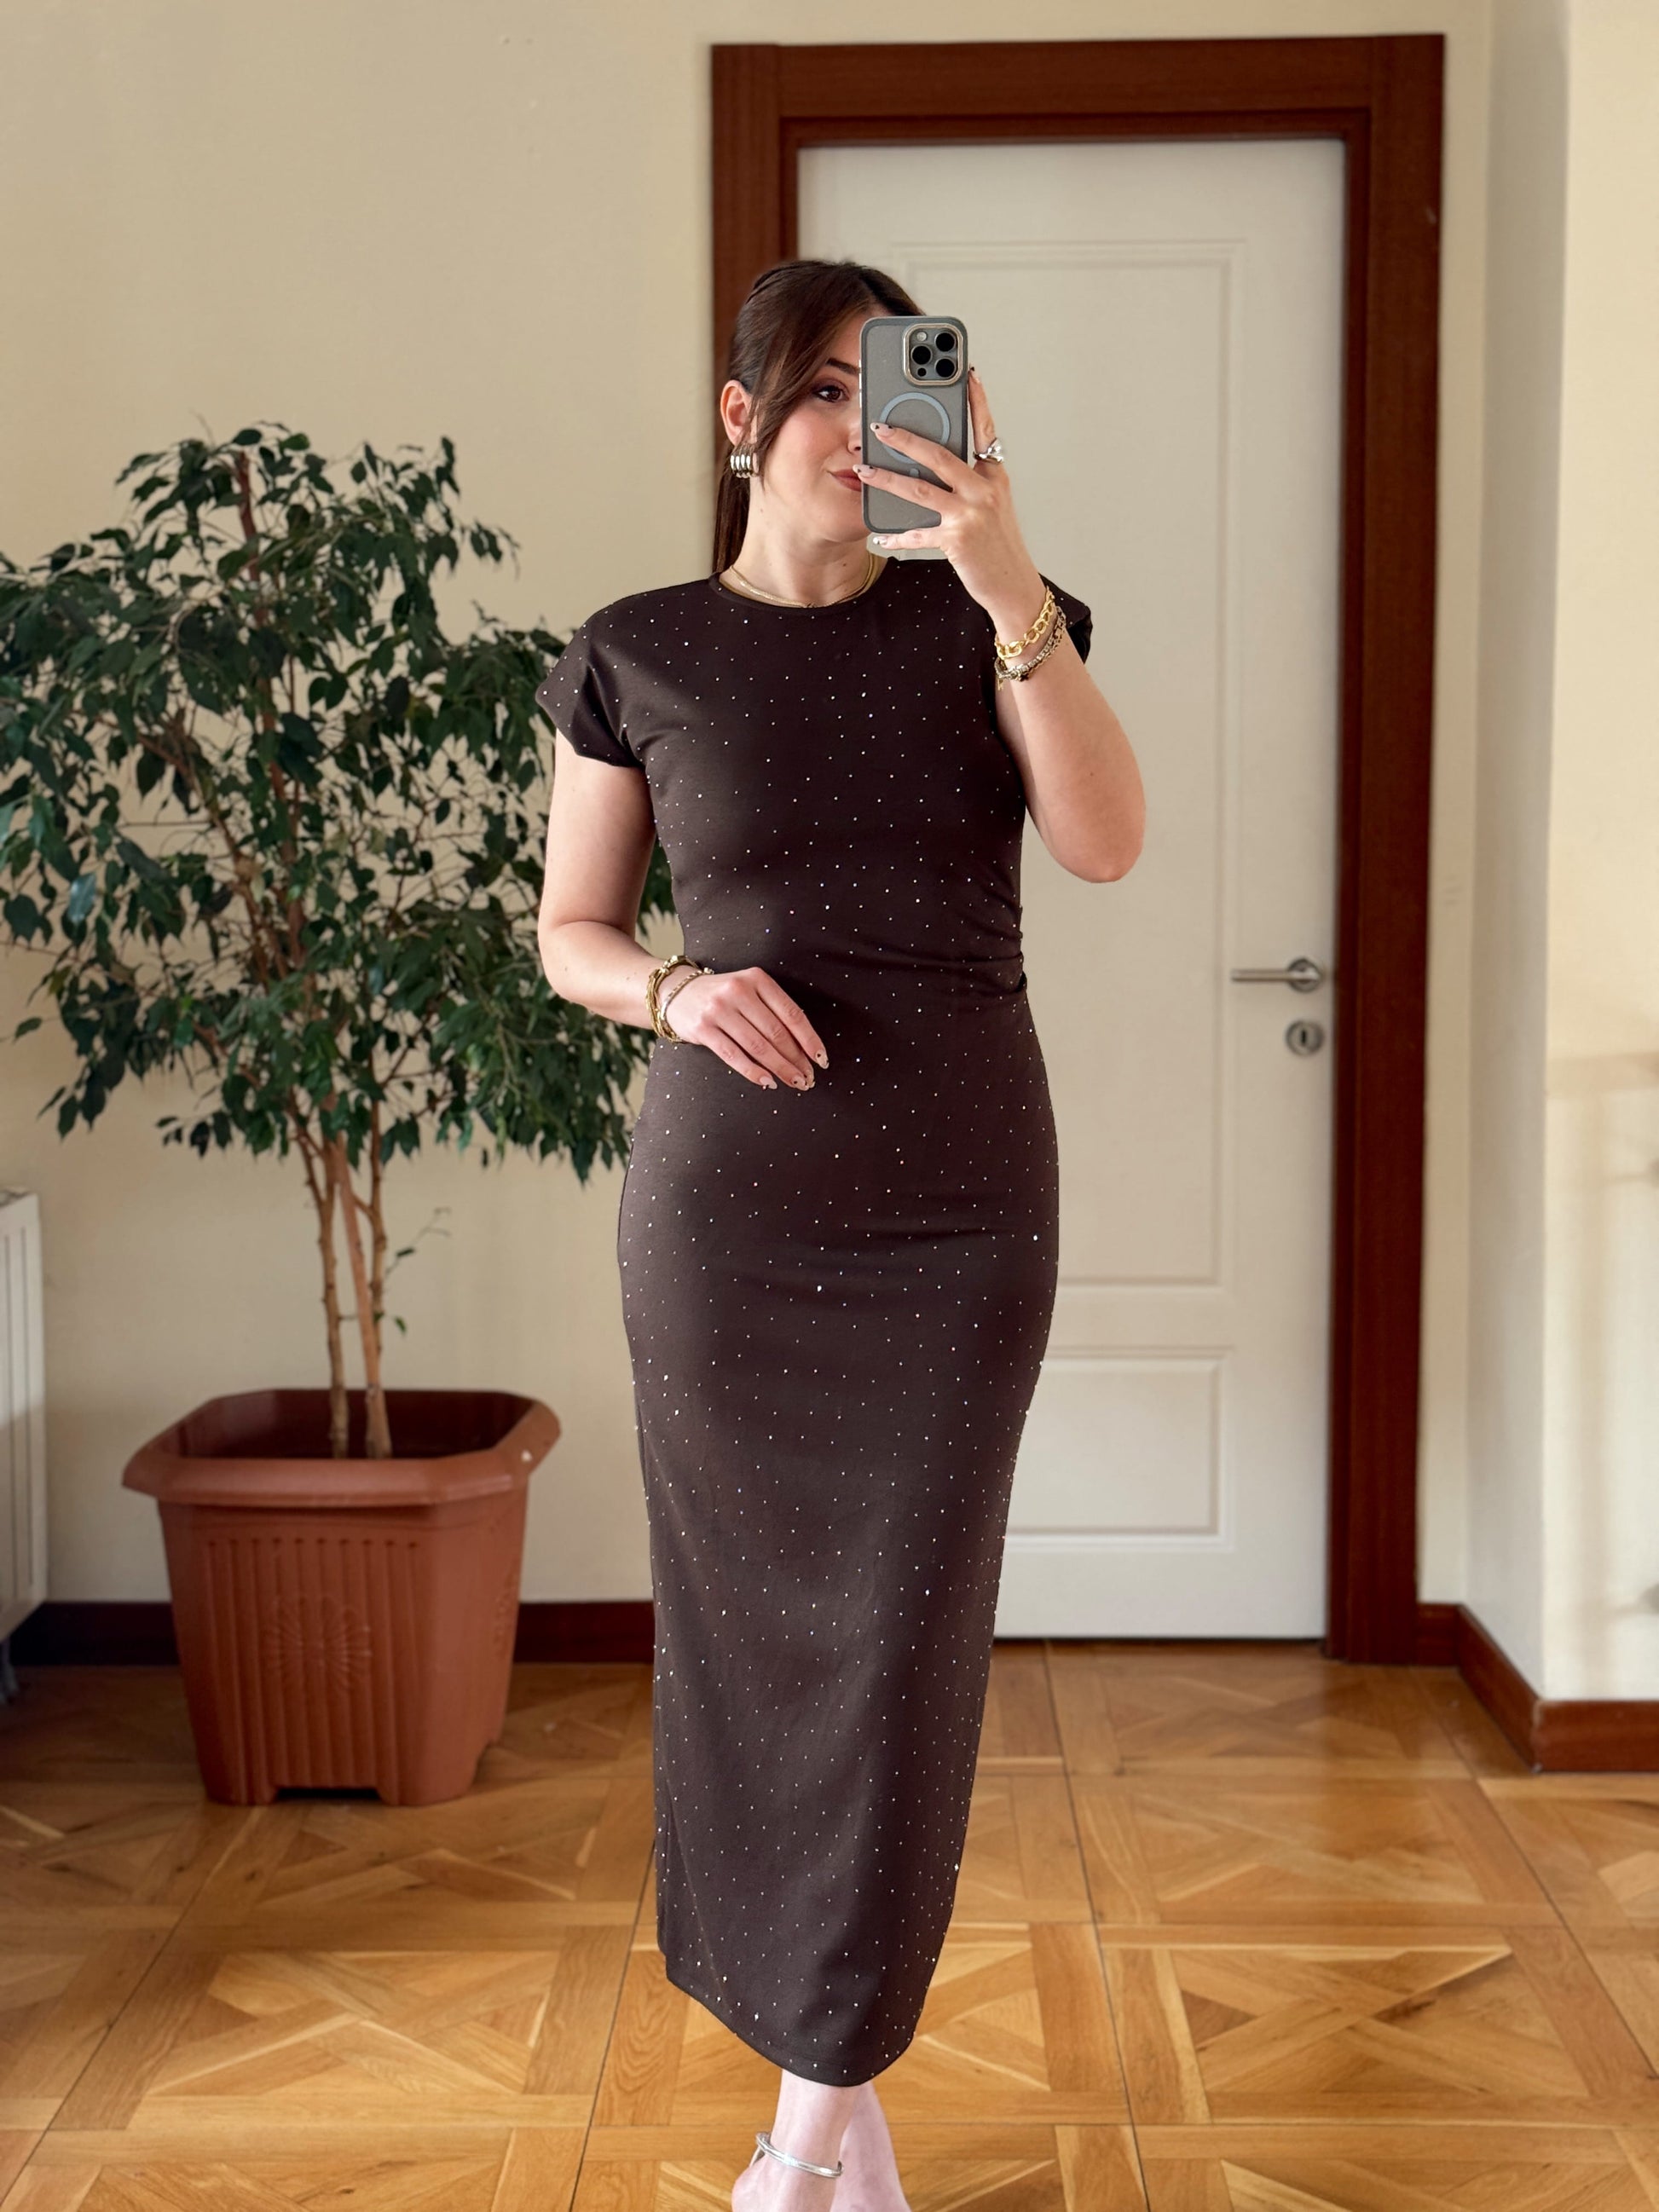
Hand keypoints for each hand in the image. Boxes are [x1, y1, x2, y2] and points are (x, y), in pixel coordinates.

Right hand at [662, 966, 826, 1090]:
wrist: (676, 992)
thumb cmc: (723, 997)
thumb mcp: (749, 991)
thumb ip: (773, 1011)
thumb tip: (804, 1048)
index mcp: (757, 979)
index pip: (791, 1013)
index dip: (809, 1039)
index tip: (821, 1059)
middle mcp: (739, 991)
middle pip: (776, 1032)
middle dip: (796, 1059)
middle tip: (809, 1078)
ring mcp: (719, 1009)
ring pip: (758, 1046)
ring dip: (780, 1068)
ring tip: (794, 1082)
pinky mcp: (703, 1029)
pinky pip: (734, 1056)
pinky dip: (753, 1072)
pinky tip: (768, 1082)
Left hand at [854, 364, 1045, 632]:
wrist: (1014, 586)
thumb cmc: (999, 545)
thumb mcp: (992, 505)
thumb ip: (970, 481)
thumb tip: (932, 463)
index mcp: (994, 476)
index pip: (984, 429)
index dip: (975, 400)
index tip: (965, 373)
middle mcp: (984, 490)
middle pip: (939, 454)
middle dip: (906, 437)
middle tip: (879, 425)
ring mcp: (970, 514)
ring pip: (920, 489)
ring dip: (887, 478)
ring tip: (864, 468)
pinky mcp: (957, 540)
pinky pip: (918, 534)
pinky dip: (896, 535)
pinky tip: (878, 533)